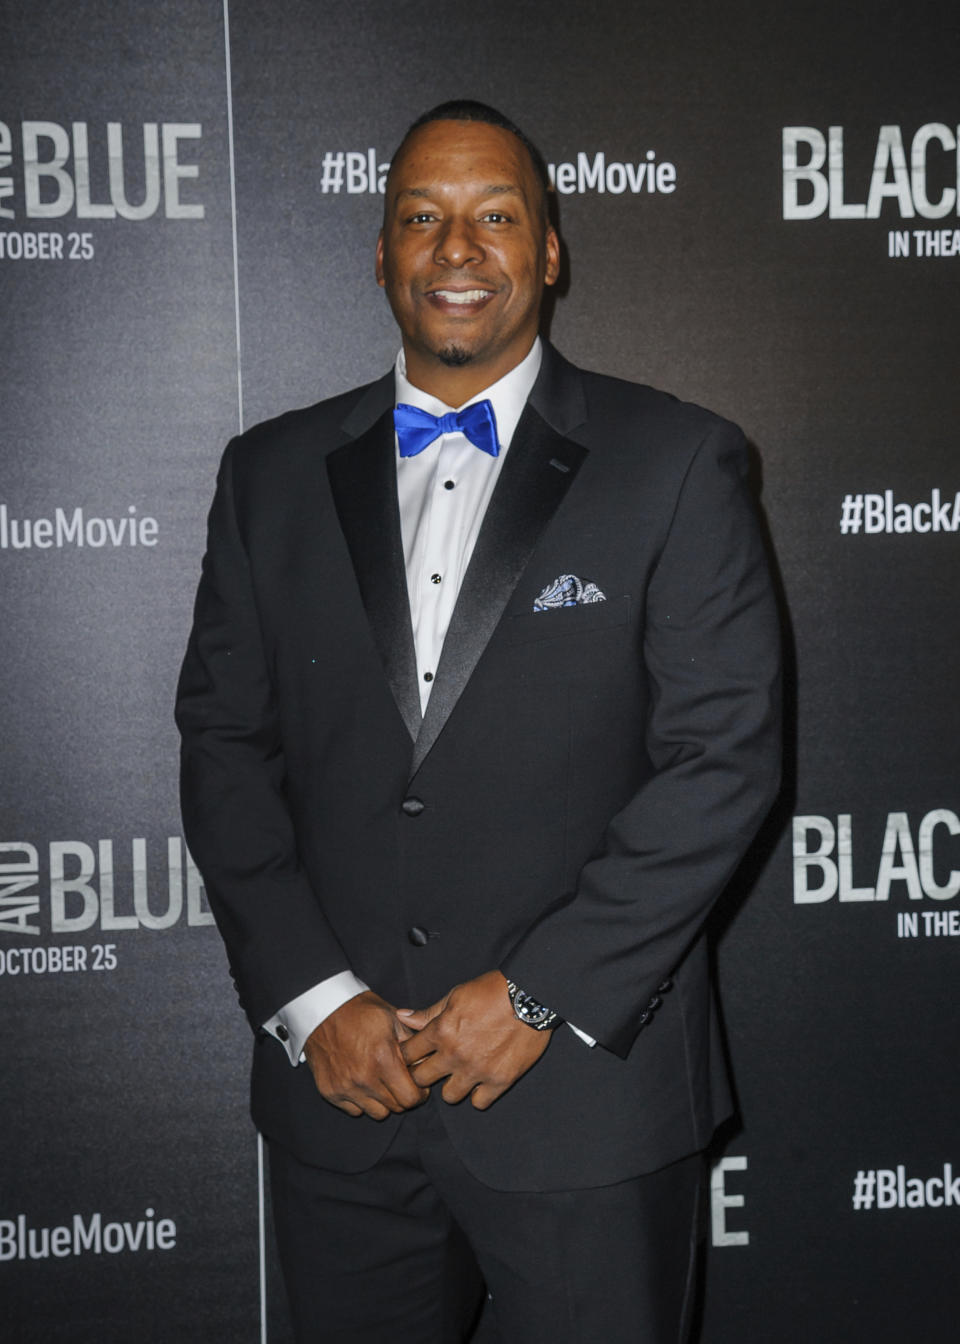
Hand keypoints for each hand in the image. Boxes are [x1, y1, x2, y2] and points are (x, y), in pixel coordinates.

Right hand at [303, 990, 428, 1119]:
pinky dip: (362, 1101)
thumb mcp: (392, 1018)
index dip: (420, 1093)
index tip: (418, 1085)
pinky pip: (354, 1110)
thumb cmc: (360, 1011)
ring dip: (384, 1102)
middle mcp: (364, 1077)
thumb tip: (428, 1063)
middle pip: (396, 1108)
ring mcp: (345, 1087)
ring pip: (376, 1113)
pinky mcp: (330, 1091)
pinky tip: (363, 1083)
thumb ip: (413, 1043)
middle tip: (401, 1082)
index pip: (411, 1098)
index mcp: (383, 1058)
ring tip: (382, 1082)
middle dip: (403, 1097)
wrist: (323, 1008)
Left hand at [398, 970, 550, 1109]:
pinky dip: (479, 1094)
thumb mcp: (456, 995)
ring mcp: (477, 1070)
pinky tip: (482, 1081)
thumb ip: (429, 1012)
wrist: (530, 996)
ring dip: (452, 1086)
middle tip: (434, 1067)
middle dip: (424, 1073)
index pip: (408, 1054)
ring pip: (449, 1096)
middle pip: (421, 1079)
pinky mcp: (500, 1080)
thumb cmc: (492, 991)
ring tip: (460, 1074)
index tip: (416, 1055)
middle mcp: (455, 1054)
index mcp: (441, 1031)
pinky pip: (479, 1102)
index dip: (409, 1055)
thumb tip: (402, 1017)